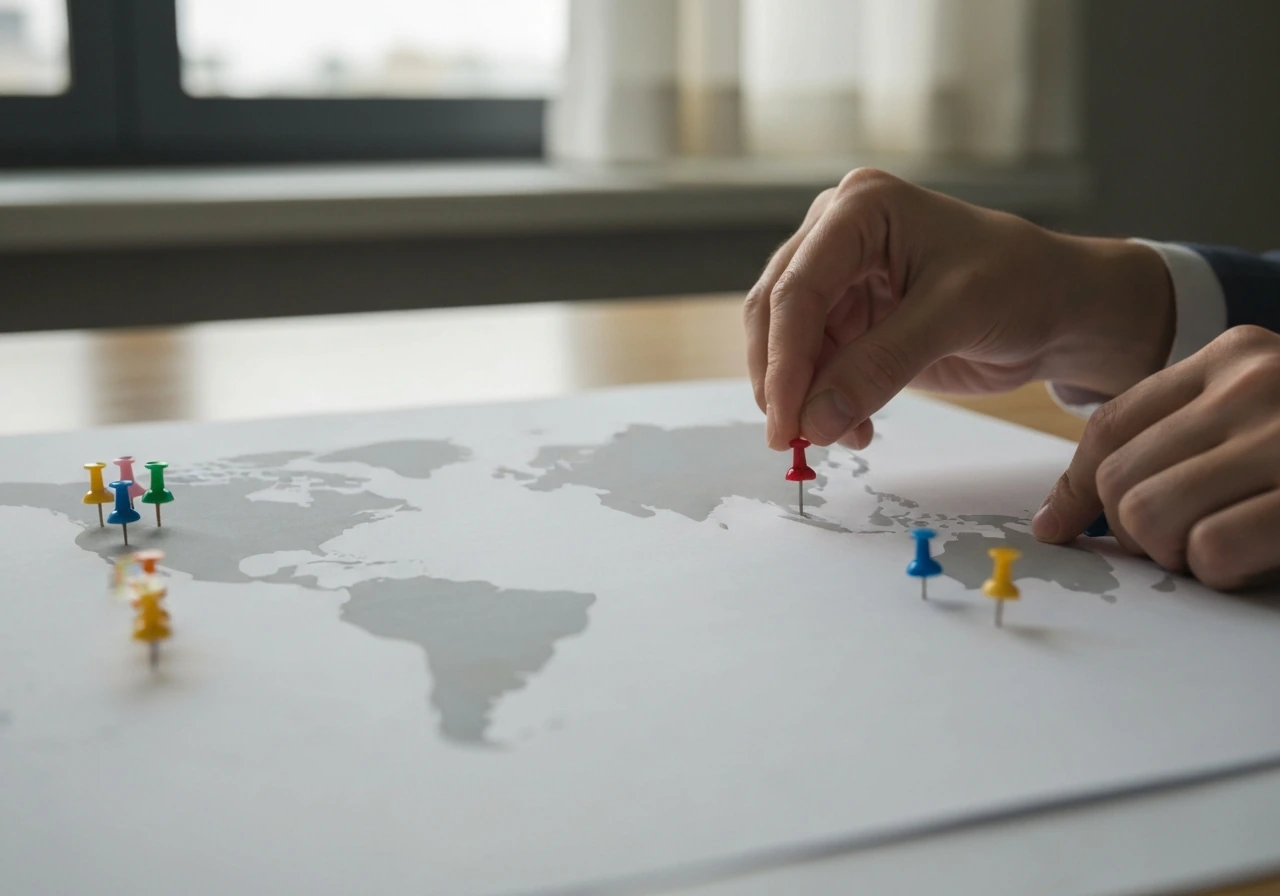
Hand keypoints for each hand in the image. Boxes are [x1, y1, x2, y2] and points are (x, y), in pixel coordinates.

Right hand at [743, 169, 1174, 450]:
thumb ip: (879, 367)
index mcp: (861, 208)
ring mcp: (839, 277)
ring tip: (837, 436)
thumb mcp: (955, 317)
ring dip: (803, 396)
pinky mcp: (849, 317)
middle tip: (792, 439)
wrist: (1060, 307)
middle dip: (782, 380)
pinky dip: (823, 402)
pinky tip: (852, 428)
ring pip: (786, 343)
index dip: (784, 359)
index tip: (785, 420)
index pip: (799, 288)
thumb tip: (813, 420)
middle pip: (777, 312)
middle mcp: (837, 235)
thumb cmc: (1024, 283)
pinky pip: (814, 365)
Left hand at [1033, 326, 1279, 589]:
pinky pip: (1211, 547)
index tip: (1058, 526)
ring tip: (1221, 552)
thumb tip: (1063, 515)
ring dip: (1176, 554)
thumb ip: (1184, 440)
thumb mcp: (1261, 420)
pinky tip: (1253, 562)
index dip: (1076, 487)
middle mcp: (1255, 383)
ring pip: (1148, 514)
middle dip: (1134, 531)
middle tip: (1181, 546)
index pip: (1111, 426)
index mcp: (1234, 356)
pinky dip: (1221, 572)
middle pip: (1118, 477)